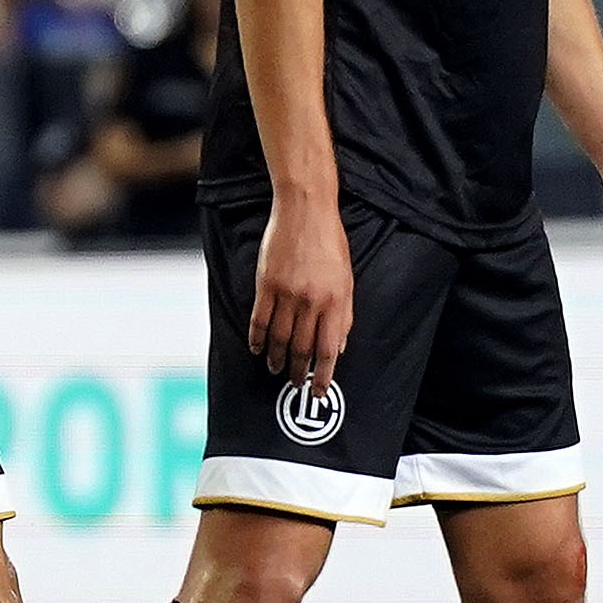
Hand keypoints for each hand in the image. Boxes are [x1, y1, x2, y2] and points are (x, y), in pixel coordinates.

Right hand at [247, 192, 354, 384]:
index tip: (318, 391)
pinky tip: (256, 348)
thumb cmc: (330, 243)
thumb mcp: (347, 279)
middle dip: (297, 371)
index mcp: (335, 302)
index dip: (323, 376)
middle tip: (294, 383)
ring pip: (278, 337)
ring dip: (275, 358)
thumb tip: (339, 347)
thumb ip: (344, 315)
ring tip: (274, 368)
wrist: (306, 210)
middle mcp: (312, 301)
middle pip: (301, 348)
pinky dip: (256, 337)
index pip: (328, 351)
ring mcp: (287, 293)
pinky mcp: (266, 284)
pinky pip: (259, 319)